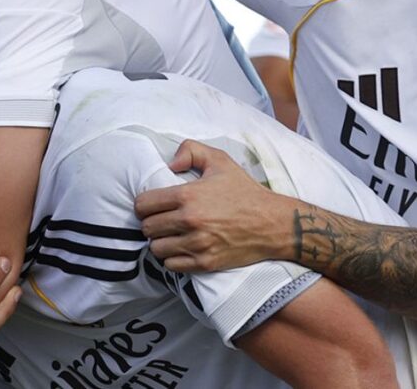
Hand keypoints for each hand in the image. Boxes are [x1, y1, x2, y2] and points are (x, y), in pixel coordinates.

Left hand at [134, 140, 295, 271]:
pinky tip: (182, 248)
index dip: (144, 205)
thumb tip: (169, 164)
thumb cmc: (245, 191)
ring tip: (171, 235)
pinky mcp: (205, 263)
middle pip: (147, 228)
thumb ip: (191, 151)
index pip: (143, 205)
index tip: (151, 205)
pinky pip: (171, 265)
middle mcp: (189, 221)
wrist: (272, 223)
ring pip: (156, 248)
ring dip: (160, 241)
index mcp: (188, 195)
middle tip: (162, 220)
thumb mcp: (220, 161)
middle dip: (151, 223)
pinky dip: (173, 258)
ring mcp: (197, 244)